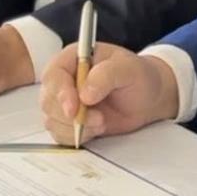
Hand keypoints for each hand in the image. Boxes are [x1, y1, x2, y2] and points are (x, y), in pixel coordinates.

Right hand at [40, 43, 179, 145]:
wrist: (148, 98)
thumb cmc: (139, 77)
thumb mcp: (129, 69)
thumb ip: (107, 75)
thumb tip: (84, 93)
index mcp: (74, 59)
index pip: (54, 75)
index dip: (60, 93)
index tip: (74, 108)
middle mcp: (65, 79)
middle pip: (48, 101)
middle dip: (71, 116)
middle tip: (99, 119)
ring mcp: (65, 101)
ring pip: (52, 120)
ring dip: (76, 127)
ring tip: (102, 122)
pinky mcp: (69, 121)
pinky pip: (60, 134)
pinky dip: (77, 136)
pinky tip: (96, 129)